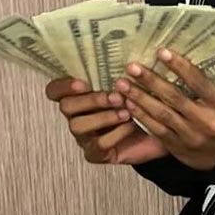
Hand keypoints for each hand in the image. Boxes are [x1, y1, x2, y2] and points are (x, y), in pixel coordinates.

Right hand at [45, 78, 167, 164]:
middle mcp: (77, 115)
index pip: (55, 90)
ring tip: (126, 113)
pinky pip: (97, 146)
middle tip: (117, 97)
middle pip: (66, 106)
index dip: (63, 86)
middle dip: (91, 100)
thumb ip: (121, 75)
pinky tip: (130, 126)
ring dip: (103, 117)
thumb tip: (123, 61)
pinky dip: (115, 134)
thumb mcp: (132, 86)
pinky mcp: (96, 154)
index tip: (83, 84)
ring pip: (77, 126)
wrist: (160, 132)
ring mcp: (84, 136)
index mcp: (80, 96)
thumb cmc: (141, 104)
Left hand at [115, 49, 214, 171]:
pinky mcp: (177, 147)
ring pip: (162, 114)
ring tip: (123, 84)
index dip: (180, 66)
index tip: (161, 52)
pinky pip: (156, 129)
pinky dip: (141, 116)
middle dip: (151, 81)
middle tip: (132, 67)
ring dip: (140, 98)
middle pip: (175, 97)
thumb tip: (180, 60)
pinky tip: (129, 104)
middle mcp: (207, 121)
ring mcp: (191, 136)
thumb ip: (206, 87)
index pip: (199, 82)